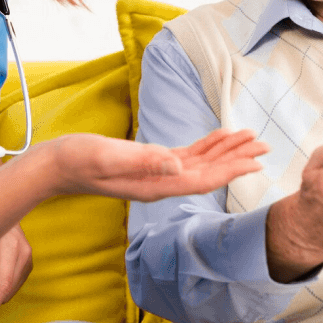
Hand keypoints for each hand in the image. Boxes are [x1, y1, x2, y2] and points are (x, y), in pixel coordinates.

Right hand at [50, 129, 269, 201]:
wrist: (58, 165)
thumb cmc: (79, 160)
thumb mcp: (110, 156)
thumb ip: (143, 160)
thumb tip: (177, 165)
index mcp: (155, 184)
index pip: (202, 179)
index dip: (231, 169)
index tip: (256, 161)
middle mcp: (161, 182)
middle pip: (208, 172)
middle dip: (237, 158)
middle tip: (264, 144)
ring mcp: (156, 174)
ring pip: (200, 163)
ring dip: (225, 151)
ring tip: (249, 138)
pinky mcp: (150, 163)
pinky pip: (186, 156)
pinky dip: (205, 147)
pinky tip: (217, 139)